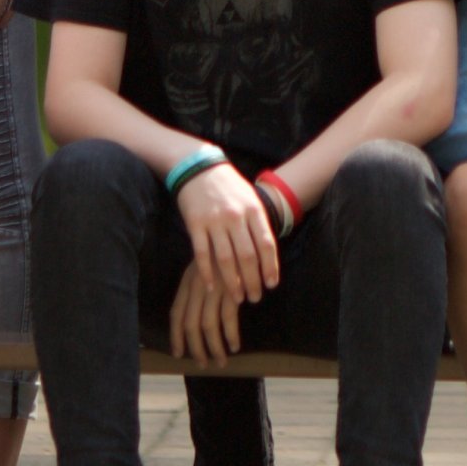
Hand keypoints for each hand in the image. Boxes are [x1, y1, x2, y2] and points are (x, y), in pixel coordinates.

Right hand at [168, 161, 280, 361]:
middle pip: (247, 256)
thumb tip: (268, 253)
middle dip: (253, 280)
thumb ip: (258, 223)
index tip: (272, 285)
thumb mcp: (250, 198)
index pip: (266, 244)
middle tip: (256, 298)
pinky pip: (202, 253)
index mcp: (253, 210)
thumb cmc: (229, 186)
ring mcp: (214, 221)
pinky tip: (212, 286)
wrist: (200, 167)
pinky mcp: (195, 224)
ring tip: (238, 297)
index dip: (270, 267)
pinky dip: (207, 272)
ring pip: (226, 259)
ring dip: (233, 282)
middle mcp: (235, 216)